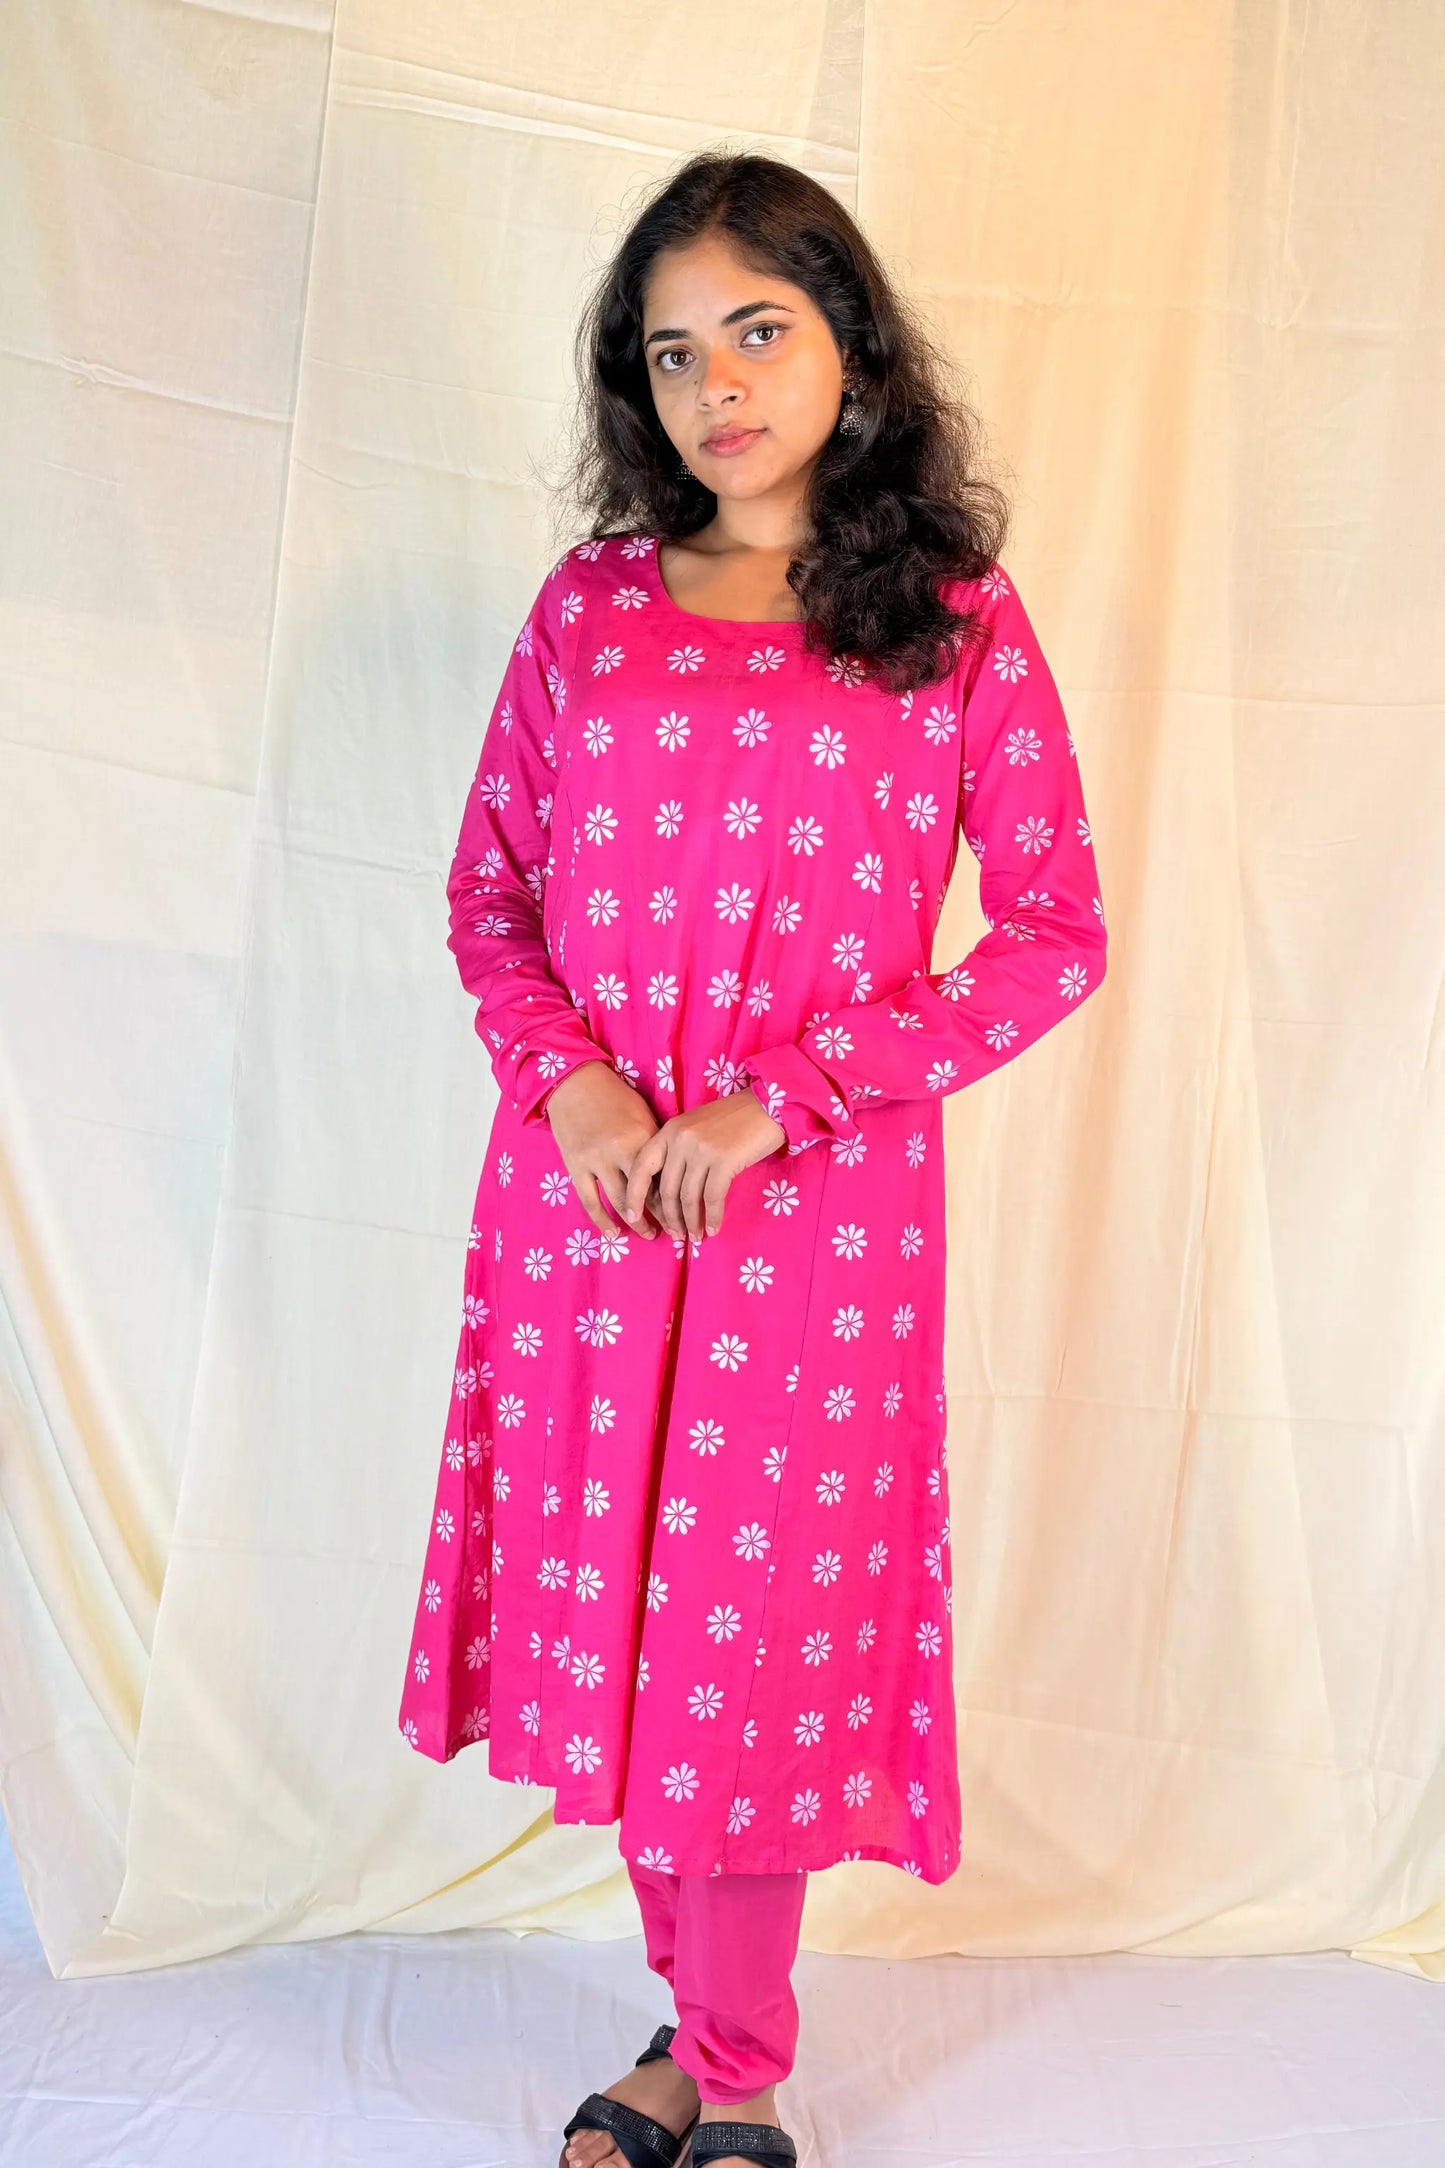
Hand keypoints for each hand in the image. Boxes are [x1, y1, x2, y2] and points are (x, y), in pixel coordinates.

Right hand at [543, 1062, 668, 1238]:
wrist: (574, 1083)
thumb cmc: (615, 1097)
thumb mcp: (643, 1115)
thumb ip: (656, 1144)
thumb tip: (674, 1174)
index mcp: (641, 1137)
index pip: (663, 1176)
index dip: (676, 1199)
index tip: (687, 1213)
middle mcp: (619, 1151)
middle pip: (645, 1193)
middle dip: (662, 1217)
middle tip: (675, 1231)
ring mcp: (595, 1160)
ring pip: (619, 1202)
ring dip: (636, 1223)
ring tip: (649, 1235)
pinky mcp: (575, 1167)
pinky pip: (590, 1202)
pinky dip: (602, 1221)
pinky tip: (614, 1234)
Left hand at [620, 1089, 786, 1243]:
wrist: (767, 1106)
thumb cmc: (733, 1119)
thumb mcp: (696, 1127)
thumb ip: (679, 1150)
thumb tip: (668, 1191)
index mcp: (670, 1130)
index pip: (642, 1166)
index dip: (634, 1195)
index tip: (632, 1216)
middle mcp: (681, 1139)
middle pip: (666, 1189)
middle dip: (670, 1218)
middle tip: (675, 1236)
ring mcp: (702, 1149)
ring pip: (688, 1197)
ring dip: (691, 1222)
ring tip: (695, 1237)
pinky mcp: (724, 1160)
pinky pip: (712, 1197)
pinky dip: (713, 1217)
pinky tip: (714, 1228)